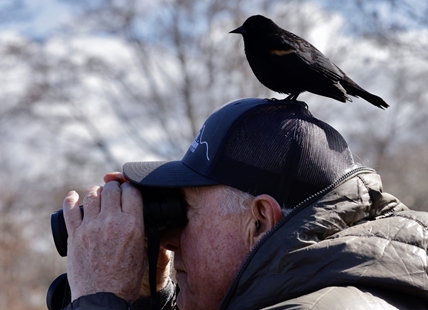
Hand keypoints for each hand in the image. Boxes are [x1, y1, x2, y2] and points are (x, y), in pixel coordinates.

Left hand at [63, 181, 144, 301]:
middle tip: (114, 190)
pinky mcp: (75, 234)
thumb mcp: (142, 252)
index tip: (129, 190)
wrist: (103, 299)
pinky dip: (70, 199)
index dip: (131, 187)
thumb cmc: (125, 280)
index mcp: (132, 225)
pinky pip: (70, 209)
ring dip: (96, 191)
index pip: (132, 191)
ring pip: (92, 194)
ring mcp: (91, 226)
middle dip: (114, 186)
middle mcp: (112, 221)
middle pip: (112, 189)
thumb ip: (139, 229)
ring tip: (97, 195)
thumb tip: (136, 215)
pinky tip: (73, 196)